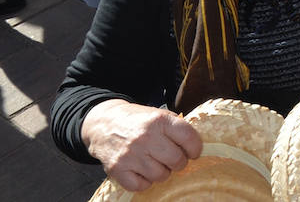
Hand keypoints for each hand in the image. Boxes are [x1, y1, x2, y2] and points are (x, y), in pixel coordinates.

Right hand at [82, 99, 201, 191]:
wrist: (104, 124)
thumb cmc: (137, 121)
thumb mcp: (159, 114)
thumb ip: (177, 128)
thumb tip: (196, 146)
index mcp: (159, 120)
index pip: (188, 137)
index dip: (195, 148)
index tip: (193, 152)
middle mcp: (145, 137)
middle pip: (177, 160)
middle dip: (179, 162)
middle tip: (174, 159)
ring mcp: (130, 154)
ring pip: (160, 175)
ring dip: (162, 172)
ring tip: (157, 163)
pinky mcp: (117, 169)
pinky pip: (141, 186)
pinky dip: (144, 182)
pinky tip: (143, 171)